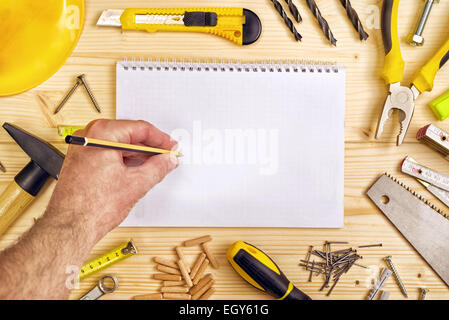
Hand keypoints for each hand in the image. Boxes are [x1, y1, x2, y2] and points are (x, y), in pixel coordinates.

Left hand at [46, 119, 177, 241]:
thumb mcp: (136, 184)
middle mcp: (89, 137)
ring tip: (155, 166)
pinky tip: (138, 171)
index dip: (160, 139)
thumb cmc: (91, 207)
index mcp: (102, 134)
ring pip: (119, 146)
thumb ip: (158, 167)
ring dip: (139, 155)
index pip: (140, 128)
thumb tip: (168, 160)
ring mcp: (83, 150)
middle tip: (166, 156)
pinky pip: (109, 155)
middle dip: (150, 147)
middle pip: (128, 135)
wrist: (70, 227)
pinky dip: (125, 161)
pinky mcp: (81, 163)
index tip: (171, 147)